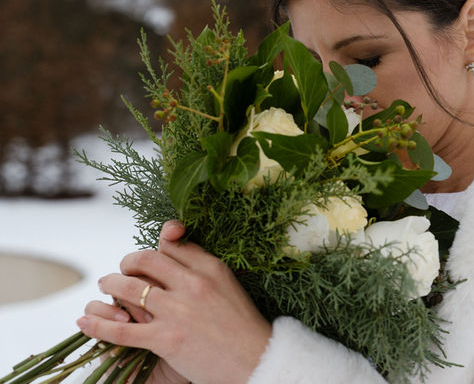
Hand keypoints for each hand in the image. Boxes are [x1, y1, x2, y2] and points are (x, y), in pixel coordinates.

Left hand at [78, 221, 271, 383]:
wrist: (256, 360)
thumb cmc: (243, 326)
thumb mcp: (229, 286)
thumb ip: (203, 269)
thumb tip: (176, 252)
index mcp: (211, 268)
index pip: (171, 246)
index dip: (154, 248)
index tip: (148, 259)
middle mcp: (193, 284)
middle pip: (145, 260)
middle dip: (127, 263)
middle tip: (121, 271)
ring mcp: (178, 311)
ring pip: (128, 288)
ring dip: (109, 285)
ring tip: (105, 288)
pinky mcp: (165, 339)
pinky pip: (120, 330)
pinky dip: (97, 325)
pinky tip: (84, 322)